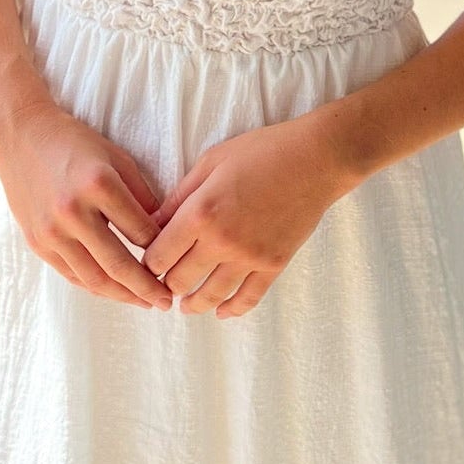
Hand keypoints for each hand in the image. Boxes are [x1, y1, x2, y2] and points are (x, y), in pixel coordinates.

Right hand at [0, 103, 171, 310]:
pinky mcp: (37, 242)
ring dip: (122, 295)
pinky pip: (71, 274)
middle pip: (118, 264)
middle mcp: (72, 211)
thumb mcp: (117, 158)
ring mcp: (51, 230)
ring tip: (144, 302)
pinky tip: (113, 291)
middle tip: (166, 302)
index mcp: (99, 185)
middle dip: (146, 288)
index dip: (162, 250)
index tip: (177, 261)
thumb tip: (164, 232)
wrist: (21, 136)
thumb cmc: (75, 143)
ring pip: (93, 277)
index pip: (141, 232)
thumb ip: (141, 194)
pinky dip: (94, 287)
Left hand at [141, 114, 350, 317]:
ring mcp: (250, 257)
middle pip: (180, 281)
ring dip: (193, 304)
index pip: (159, 256)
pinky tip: (221, 311)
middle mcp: (221, 241)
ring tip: (186, 305)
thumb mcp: (210, 162)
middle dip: (167, 284)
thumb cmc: (261, 151)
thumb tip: (153, 224)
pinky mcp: (274, 264)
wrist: (315, 159)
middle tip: (164, 283)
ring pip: (210, 296)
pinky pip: (248, 299)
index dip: (148, 263)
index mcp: (200, 213)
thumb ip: (179, 197)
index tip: (148, 263)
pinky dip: (231, 309)